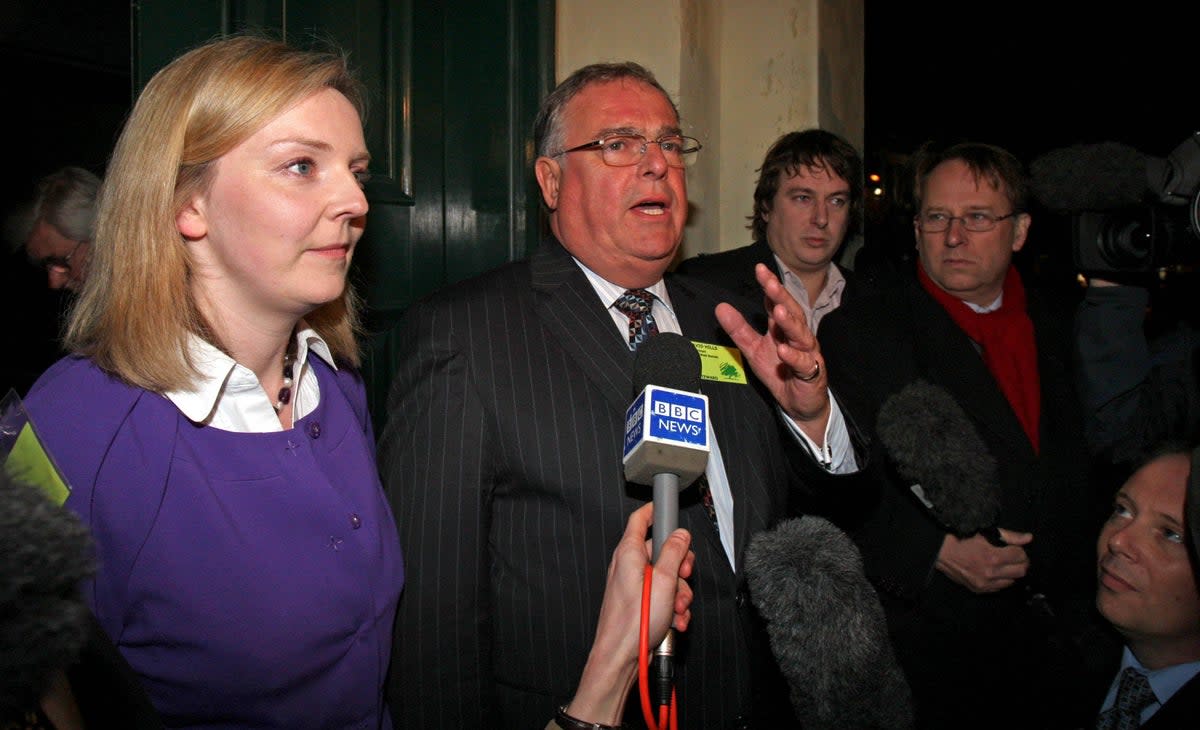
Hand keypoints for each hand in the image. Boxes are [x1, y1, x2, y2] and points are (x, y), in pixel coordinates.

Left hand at [560, 503, 694, 725]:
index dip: (655, 510)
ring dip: (679, 593)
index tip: (668, 507)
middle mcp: (629, 566)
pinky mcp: (640, 603)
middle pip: (662, 551)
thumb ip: (674, 553)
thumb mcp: (664, 581)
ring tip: (677, 609)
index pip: (640, 519)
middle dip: (680, 568)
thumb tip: (680, 535)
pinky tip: (674, 620)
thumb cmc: (634, 623)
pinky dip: (672, 607)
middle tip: (683, 579)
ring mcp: (634, 585)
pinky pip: (662, 596)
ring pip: (667, 577)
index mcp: (629, 553)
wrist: (621, 657)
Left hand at [715, 263, 830, 440]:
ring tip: (779, 311)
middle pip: (792, 312)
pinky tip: (784, 350)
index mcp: (783, 328)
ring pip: (800, 334)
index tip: (760, 269)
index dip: (769, 286)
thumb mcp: (753, 350)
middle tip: (770, 284)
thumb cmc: (780, 371)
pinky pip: (804, 363)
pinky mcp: (812, 373)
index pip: (777, 302)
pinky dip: (794, 356)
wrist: (799, 403)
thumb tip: (720, 307)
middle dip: (781, 297)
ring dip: (789, 322)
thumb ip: (739, 329)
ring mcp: (807, 353)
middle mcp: (798, 336)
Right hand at [935, 528, 1031, 593]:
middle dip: (1021, 562)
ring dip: (1011, 572)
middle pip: (1021, 571)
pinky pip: (999, 588)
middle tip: (1014, 556)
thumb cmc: (961, 538)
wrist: (940, 551)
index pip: (1021, 556)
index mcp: (993, 556)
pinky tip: (994, 571)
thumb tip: (1029, 538)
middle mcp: (991, 573)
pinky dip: (1001, 580)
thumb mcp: (985, 533)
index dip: (1020, 550)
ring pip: (1012, 581)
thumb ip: (1009, 536)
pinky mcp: (979, 589)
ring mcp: (985, 583)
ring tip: (1003, 563)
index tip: (1015, 548)